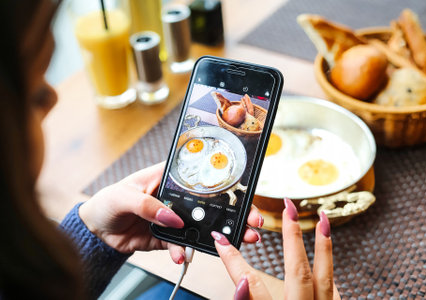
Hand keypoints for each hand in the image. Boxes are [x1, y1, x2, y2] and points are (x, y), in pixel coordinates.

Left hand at [79, 162, 263, 264]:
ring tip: (228, 243)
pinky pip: (181, 245)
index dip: (224, 184)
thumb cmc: (108, 201)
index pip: (202, 178)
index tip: (242, 194)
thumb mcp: (125, 196)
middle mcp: (176, 198)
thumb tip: (172, 217)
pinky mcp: (167, 237)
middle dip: (232, 214)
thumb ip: (149, 205)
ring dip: (216, 236)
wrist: (97, 230)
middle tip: (250, 223)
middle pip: (210, 204)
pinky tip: (180, 256)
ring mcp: (174, 218)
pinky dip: (182, 252)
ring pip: (201, 227)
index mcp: (169, 179)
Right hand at [212, 197, 340, 299]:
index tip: (222, 241)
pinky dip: (329, 267)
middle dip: (292, 236)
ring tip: (322, 219)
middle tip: (288, 208)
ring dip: (323, 245)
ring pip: (324, 275)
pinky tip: (327, 252)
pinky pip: (333, 288)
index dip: (233, 261)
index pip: (251, 286)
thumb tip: (241, 282)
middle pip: (297, 271)